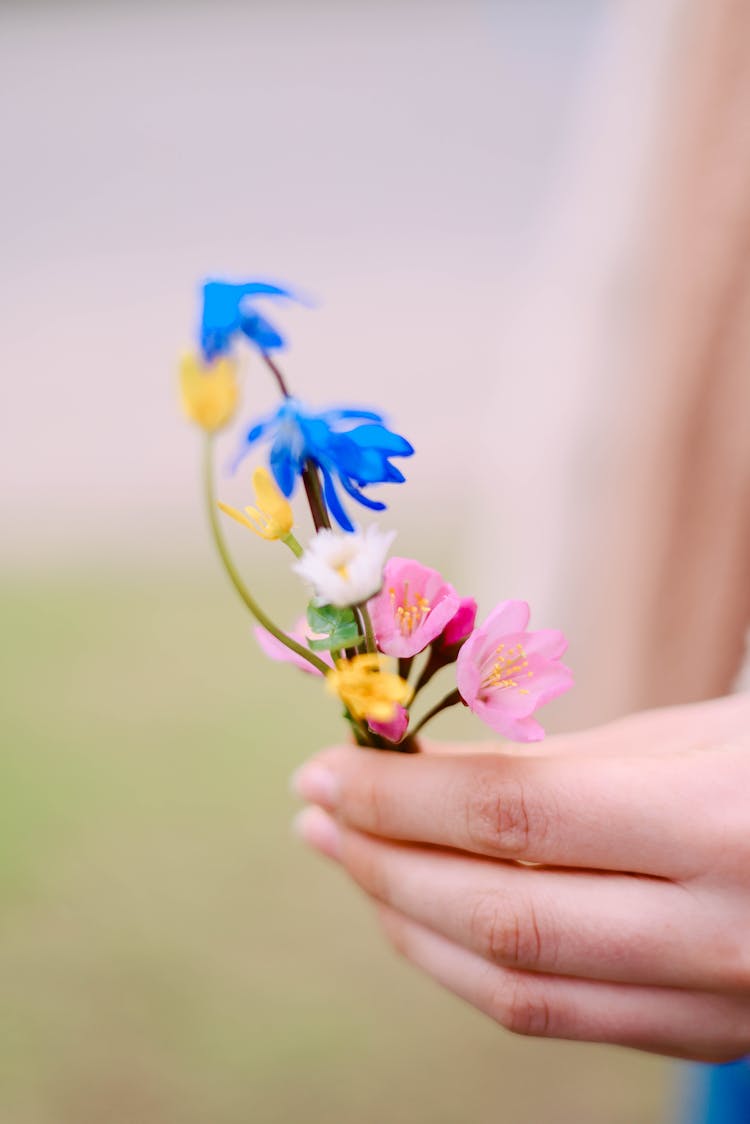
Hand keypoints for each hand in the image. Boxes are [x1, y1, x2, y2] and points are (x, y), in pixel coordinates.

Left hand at [292, 693, 749, 1060]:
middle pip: (500, 914)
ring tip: (349, 861)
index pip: (514, 814)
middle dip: (382, 861)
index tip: (323, 770)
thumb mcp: (690, 736)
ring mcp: (718, 1004)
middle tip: (315, 813)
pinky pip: (560, 1018)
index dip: (400, 796)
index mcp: (717, 825)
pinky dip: (471, 969)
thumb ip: (561, 766)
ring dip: (409, 924)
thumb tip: (424, 780)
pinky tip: (424, 919)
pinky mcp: (710, 1039)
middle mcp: (719, 933)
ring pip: (518, 988)